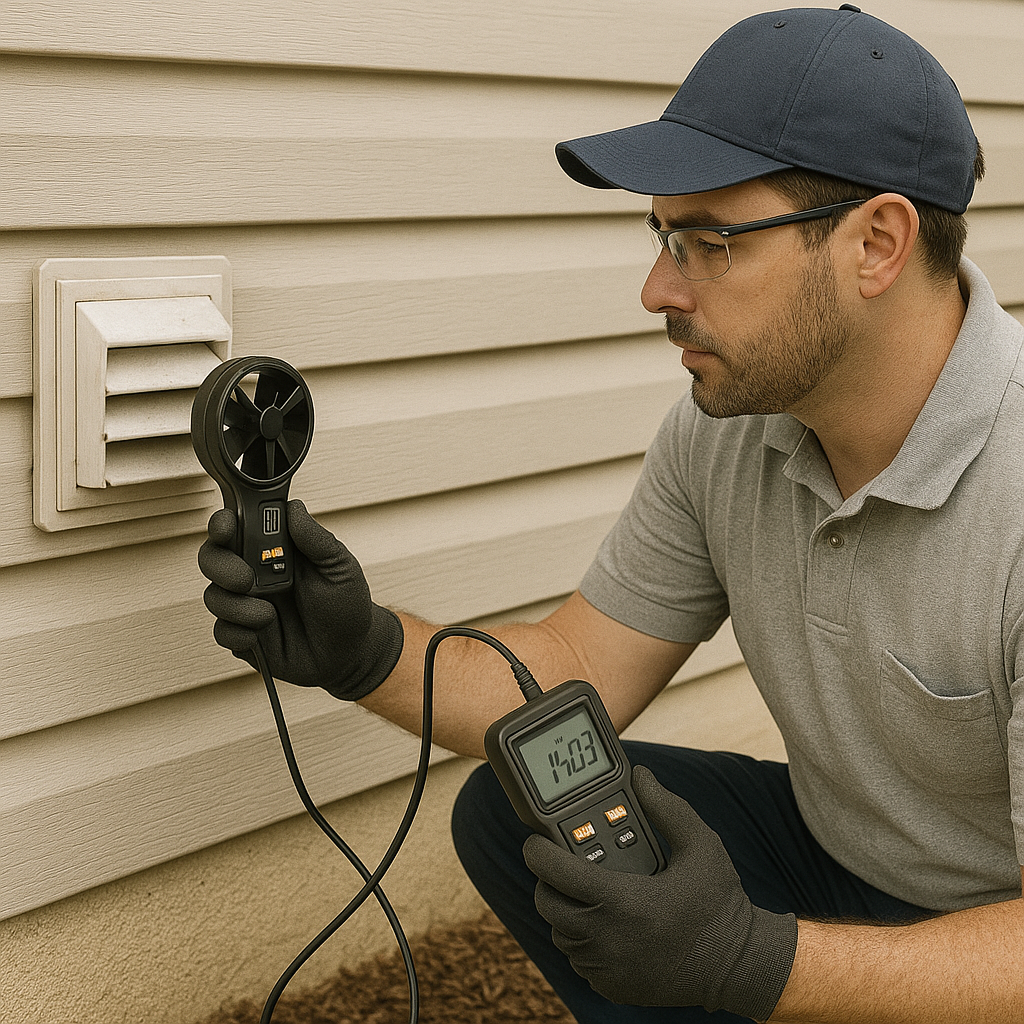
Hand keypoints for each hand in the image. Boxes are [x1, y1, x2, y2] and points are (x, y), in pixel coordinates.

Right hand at [198, 499, 403, 699]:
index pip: (238, 526)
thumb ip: (316, 539)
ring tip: (270, 616)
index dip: (224, 522)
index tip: (226, 526)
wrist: (349, 653)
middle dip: (221, 566)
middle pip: (212, 557)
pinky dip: (240, 634)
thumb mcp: (339, 568)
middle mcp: (255, 573)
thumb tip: (294, 508)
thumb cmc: (346, 605)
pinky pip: (222, 631)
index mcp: (275, 550)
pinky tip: (264, 635)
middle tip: (246, 580)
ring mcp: (246, 604)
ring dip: (238, 607)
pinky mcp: (242, 635)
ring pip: (213, 596)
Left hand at [523, 765, 796, 1019]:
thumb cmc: (719, 903)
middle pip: (548, 902)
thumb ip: (666, 808)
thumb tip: (640, 776)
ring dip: (566, 908)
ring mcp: (606, 968)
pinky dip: (582, 939)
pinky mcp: (611, 987)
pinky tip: (605, 920)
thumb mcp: (700, 845)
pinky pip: (578, 958)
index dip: (538, 852)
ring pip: (560, 932)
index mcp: (621, 901)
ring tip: (588, 888)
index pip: (555, 872)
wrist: (739, 967)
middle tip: (566, 863)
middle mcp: (606, 939)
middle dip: (549, 879)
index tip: (536, 839)